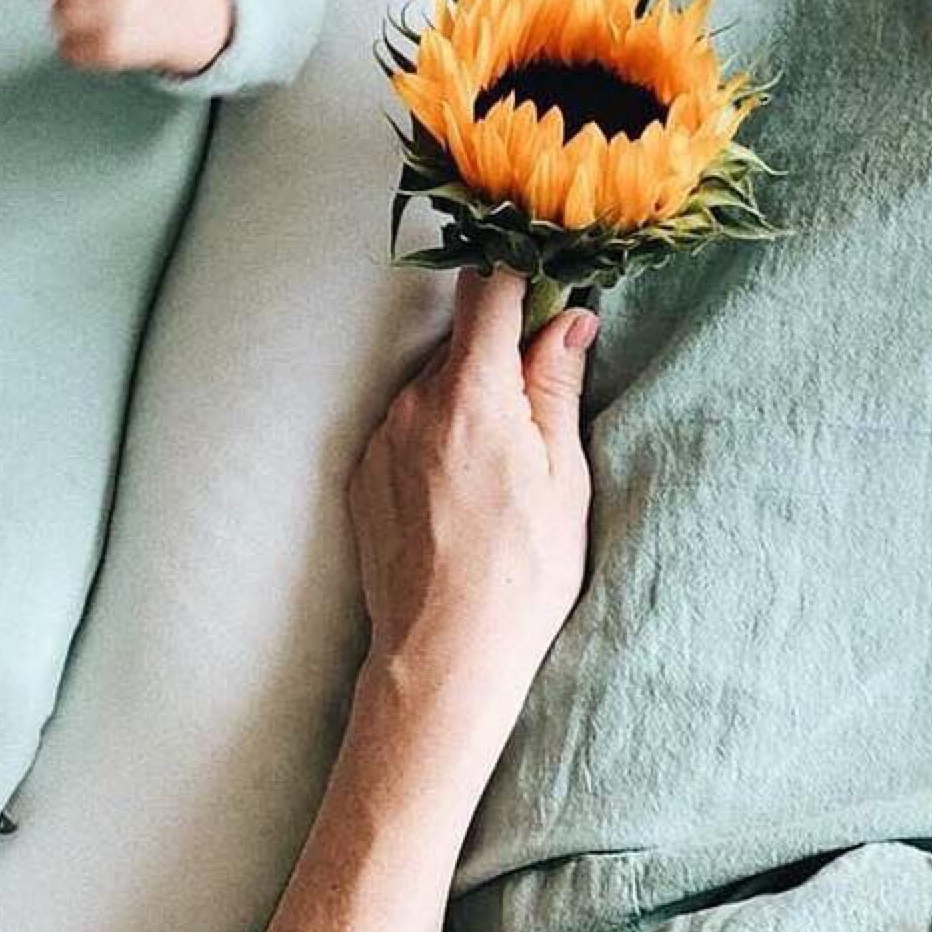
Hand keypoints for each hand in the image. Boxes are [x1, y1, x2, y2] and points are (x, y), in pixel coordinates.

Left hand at [346, 268, 595, 735]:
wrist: (441, 658)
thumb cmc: (519, 574)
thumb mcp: (562, 476)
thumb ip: (556, 384)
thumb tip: (570, 319)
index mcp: (471, 393)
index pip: (487, 290)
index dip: (518, 272)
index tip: (543, 273)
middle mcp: (413, 402)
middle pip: (460, 342)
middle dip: (498, 352)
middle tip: (536, 399)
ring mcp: (380, 437)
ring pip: (430, 386)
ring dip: (464, 400)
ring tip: (498, 467)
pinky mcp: (361, 473)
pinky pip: (403, 429)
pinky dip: (433, 439)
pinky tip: (461, 493)